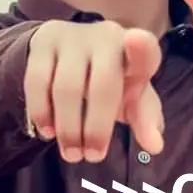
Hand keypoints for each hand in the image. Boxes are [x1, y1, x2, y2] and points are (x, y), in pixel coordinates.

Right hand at [24, 20, 163, 163]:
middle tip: (91, 157)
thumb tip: (155, 146)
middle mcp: (106, 37)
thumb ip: (145, 120)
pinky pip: (37, 81)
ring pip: (66, 88)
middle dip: (96, 129)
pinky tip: (48, 132)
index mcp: (137, 50)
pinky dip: (42, 112)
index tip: (135, 41)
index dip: (140, 47)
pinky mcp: (44, 41)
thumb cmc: (112, 80)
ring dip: (68, 128)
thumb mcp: (132, 99)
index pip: (145, 48)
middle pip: (102, 86)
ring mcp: (73, 35)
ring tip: (71, 153)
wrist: (73, 52)